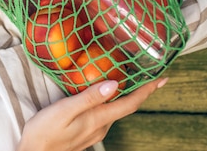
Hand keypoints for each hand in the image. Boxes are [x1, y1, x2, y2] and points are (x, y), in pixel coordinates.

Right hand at [17, 78, 166, 150]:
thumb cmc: (44, 132)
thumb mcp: (64, 110)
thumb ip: (88, 97)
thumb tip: (114, 84)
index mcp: (98, 119)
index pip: (130, 103)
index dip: (147, 90)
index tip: (162, 79)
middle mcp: (101, 127)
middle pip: (127, 106)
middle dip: (140, 91)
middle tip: (149, 74)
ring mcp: (94, 131)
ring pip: (116, 111)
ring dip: (126, 96)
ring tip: (130, 79)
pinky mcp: (86, 132)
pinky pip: (105, 114)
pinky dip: (112, 102)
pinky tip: (105, 94)